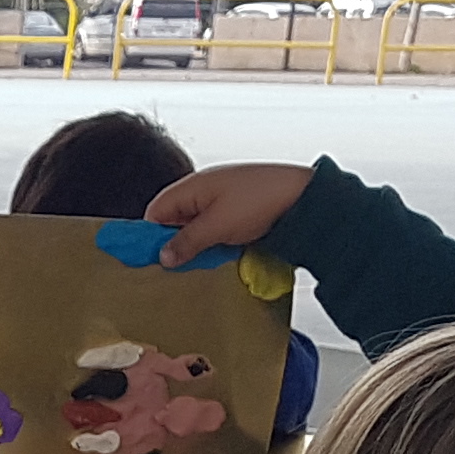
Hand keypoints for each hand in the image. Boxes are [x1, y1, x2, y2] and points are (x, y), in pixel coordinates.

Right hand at [139, 161, 314, 269]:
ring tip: (197, 265)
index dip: (149, 234)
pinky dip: (213, 244)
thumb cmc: (261, 201)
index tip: (148, 258)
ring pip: (196, 227)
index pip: (156, 209)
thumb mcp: (217, 226)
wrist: (306, 197)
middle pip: (175, 219)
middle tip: (174, 267)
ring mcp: (224, 201)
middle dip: (173, 242)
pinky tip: (217, 257)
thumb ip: (187, 242)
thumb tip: (164, 256)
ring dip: (196, 245)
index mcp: (194, 186)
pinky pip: (216, 230)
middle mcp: (206, 191)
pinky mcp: (240, 212)